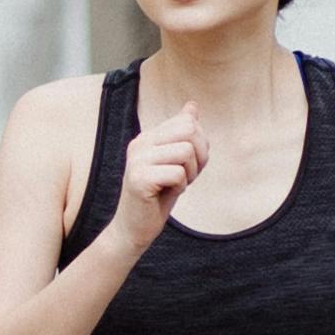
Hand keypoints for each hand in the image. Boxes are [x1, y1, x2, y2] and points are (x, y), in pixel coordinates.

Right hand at [118, 104, 207, 248]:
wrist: (134, 228)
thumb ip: (182, 135)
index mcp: (147, 137)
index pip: (188, 122)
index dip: (200, 145)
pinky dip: (181, 186)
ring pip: (186, 152)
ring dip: (190, 173)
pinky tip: (167, 193)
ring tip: (175, 185)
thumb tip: (192, 106)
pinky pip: (178, 173)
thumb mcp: (174, 161)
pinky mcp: (138, 178)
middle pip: (189, 131)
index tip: (187, 166)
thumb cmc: (157, 196)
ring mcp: (137, 160)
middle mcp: (139, 143)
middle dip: (199, 156)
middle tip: (185, 176)